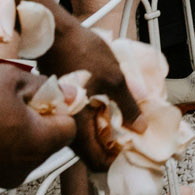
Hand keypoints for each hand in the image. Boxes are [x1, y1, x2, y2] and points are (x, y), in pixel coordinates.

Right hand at [0, 64, 76, 190]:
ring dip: (8, 133)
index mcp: (38, 144)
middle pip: (43, 142)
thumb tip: (67, 93)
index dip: (58, 107)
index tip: (39, 94)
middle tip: (6, 98)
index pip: (68, 128)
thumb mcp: (9, 78)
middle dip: (32, 119)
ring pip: (16, 152)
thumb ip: (42, 86)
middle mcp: (22, 169)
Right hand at [36, 10, 137, 169]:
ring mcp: (62, 115)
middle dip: (113, 146)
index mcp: (77, 126)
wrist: (54, 32)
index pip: (97, 162)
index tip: (133, 151)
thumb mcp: (115, 78)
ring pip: (86, 136)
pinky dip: (95, 119)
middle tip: (133, 136)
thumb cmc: (80, 52)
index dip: (117, 160)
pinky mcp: (61, 103)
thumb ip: (128, 105)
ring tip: (125, 120)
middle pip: (92, 151)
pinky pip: (80, 121)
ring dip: (105, 131)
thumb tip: (140, 126)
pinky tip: (108, 107)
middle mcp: (66, 126)